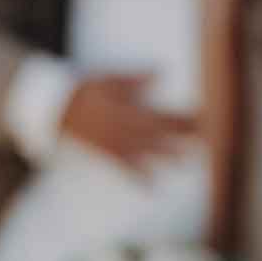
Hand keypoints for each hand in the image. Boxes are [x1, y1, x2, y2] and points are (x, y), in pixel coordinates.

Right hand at [57, 75, 196, 171]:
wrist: (56, 109)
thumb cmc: (83, 91)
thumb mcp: (110, 80)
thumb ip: (136, 79)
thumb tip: (162, 71)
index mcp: (130, 109)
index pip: (164, 114)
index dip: (183, 117)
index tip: (202, 117)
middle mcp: (127, 128)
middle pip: (161, 134)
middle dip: (182, 137)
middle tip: (205, 140)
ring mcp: (117, 143)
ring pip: (148, 152)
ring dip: (168, 157)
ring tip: (187, 161)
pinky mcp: (107, 153)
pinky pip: (125, 169)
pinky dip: (139, 179)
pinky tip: (152, 189)